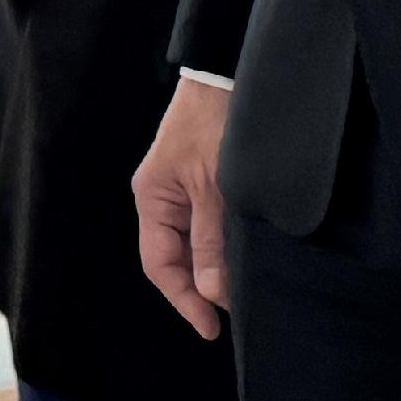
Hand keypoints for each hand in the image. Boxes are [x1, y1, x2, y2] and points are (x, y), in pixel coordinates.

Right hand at [134, 73, 232, 336]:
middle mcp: (164, 197)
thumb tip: (213, 292)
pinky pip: (212, 225)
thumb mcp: (217, 187)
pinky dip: (228, 244)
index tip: (211, 327)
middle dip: (204, 287)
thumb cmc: (216, 122)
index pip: (161, 264)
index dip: (185, 299)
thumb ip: (213, 240)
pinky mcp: (207, 181)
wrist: (228, 73)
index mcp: (153, 198)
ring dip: (219, 266)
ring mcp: (185, 189)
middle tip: (238, 313)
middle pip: (178, 257)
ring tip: (247, 289)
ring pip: (198, 243)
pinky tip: (248, 256)